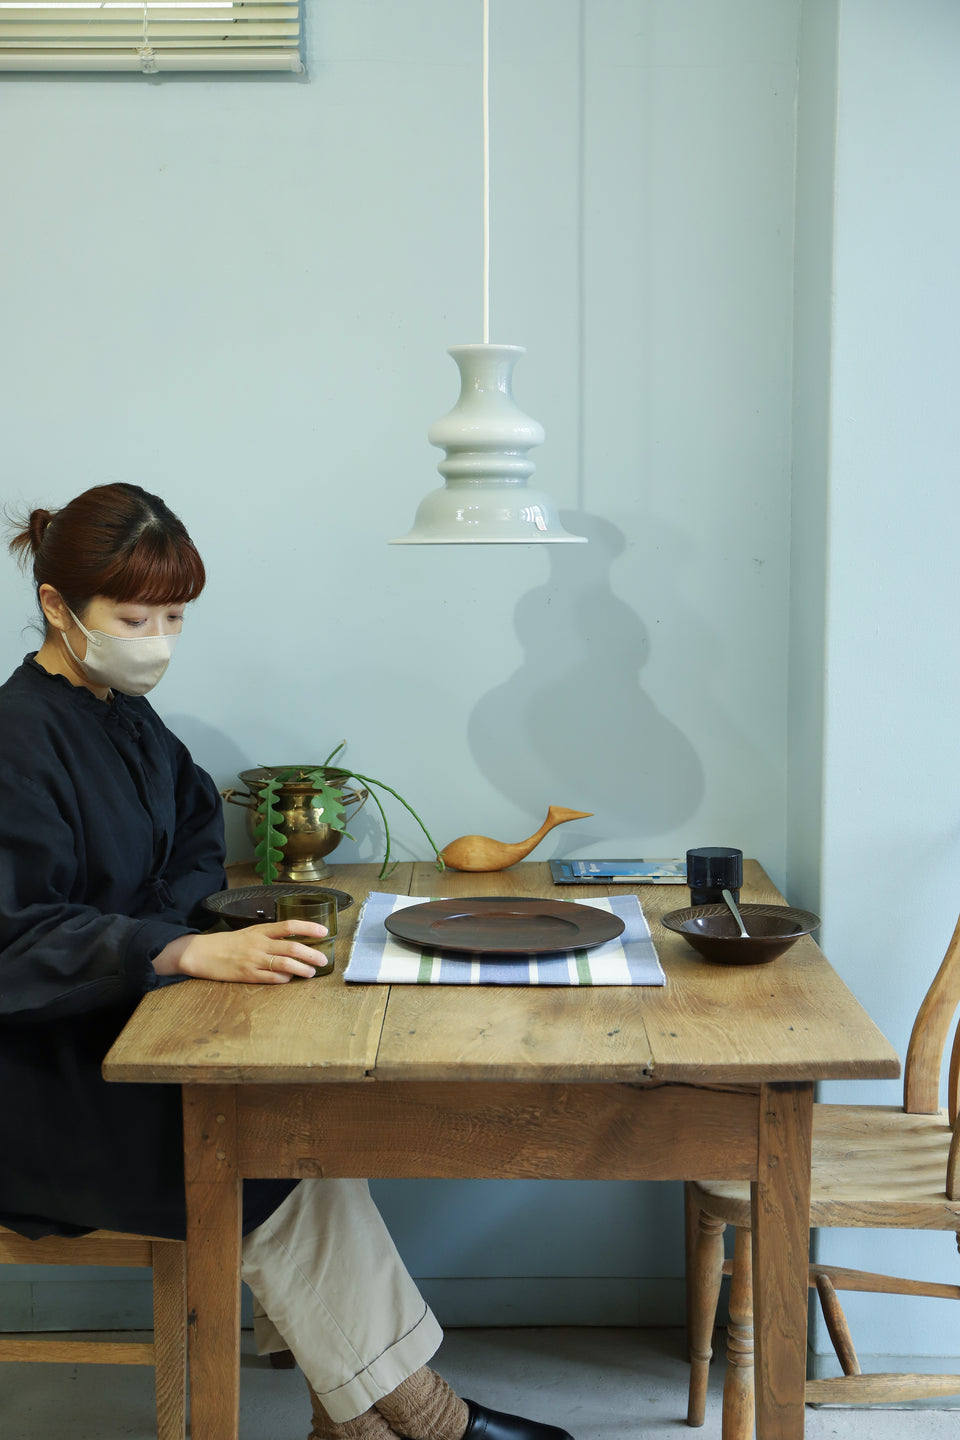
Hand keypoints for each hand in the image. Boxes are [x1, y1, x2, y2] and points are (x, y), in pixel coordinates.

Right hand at [153, 921, 327, 983]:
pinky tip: (289, 980)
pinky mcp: (248, 975)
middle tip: (323, 960)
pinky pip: (271, 978)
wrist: (202, 953)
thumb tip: (294, 942)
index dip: (308, 927)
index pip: (290, 925)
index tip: (324, 930)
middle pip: (292, 947)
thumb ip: (270, 936)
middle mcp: (260, 943)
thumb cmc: (229, 943)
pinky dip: (284, 979)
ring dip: (302, 969)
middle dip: (311, 954)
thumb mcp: (250, 933)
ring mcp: (254, 960)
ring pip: (285, 964)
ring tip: (311, 973)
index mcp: (261, 930)